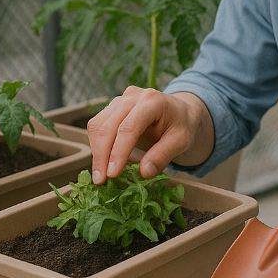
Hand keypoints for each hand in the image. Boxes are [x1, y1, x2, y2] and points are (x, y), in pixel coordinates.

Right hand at [87, 87, 213, 183]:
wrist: (178, 110)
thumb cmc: (181, 125)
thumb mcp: (181, 141)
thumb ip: (163, 155)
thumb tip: (144, 173)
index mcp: (152, 101)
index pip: (129, 127)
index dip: (119, 152)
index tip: (113, 174)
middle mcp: (132, 96)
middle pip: (108, 126)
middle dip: (102, 155)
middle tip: (101, 180)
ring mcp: (119, 100)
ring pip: (98, 125)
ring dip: (96, 152)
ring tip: (100, 175)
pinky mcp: (112, 107)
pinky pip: (97, 126)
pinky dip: (96, 145)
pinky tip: (102, 162)